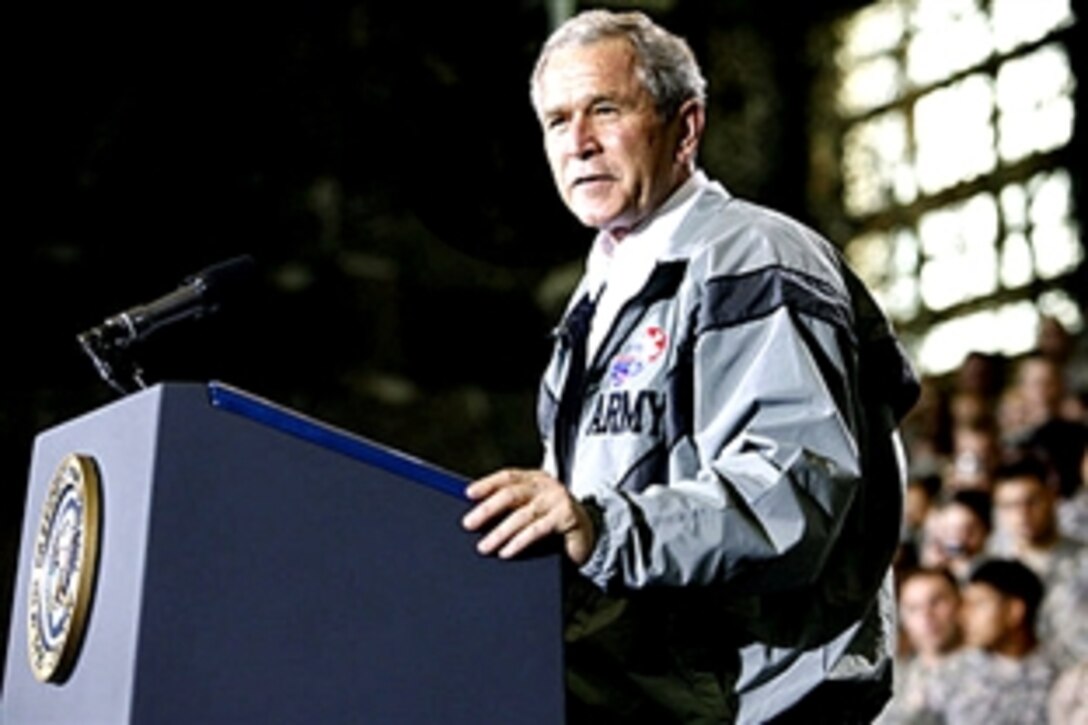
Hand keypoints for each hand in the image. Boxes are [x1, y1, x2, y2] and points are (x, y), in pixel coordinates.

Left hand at [461, 468, 596, 565]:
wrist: (587, 537)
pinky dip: (519, 542)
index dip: (487, 484)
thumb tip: (477, 517)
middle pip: (512, 494)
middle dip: (487, 510)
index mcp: (535, 479)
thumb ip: (512, 508)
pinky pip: (538, 530)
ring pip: (522, 515)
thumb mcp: (531, 511)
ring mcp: (558, 499)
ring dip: (500, 532)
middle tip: (468, 523)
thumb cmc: (553, 524)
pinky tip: (506, 551)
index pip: (508, 477)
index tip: (468, 493)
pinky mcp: (567, 517)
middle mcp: (547, 485)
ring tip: (484, 546)